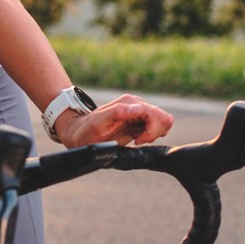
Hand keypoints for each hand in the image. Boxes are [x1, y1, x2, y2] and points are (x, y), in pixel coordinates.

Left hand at [55, 94, 173, 148]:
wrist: (80, 133)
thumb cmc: (87, 129)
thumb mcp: (99, 122)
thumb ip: (118, 113)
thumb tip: (138, 108)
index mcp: (130, 103)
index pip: (157, 115)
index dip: (151, 131)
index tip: (136, 140)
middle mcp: (136, 105)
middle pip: (164, 118)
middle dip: (155, 133)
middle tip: (137, 140)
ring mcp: (138, 112)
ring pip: (163, 122)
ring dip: (153, 134)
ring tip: (136, 139)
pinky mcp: (139, 120)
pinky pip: (156, 126)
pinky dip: (150, 135)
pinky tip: (136, 138)